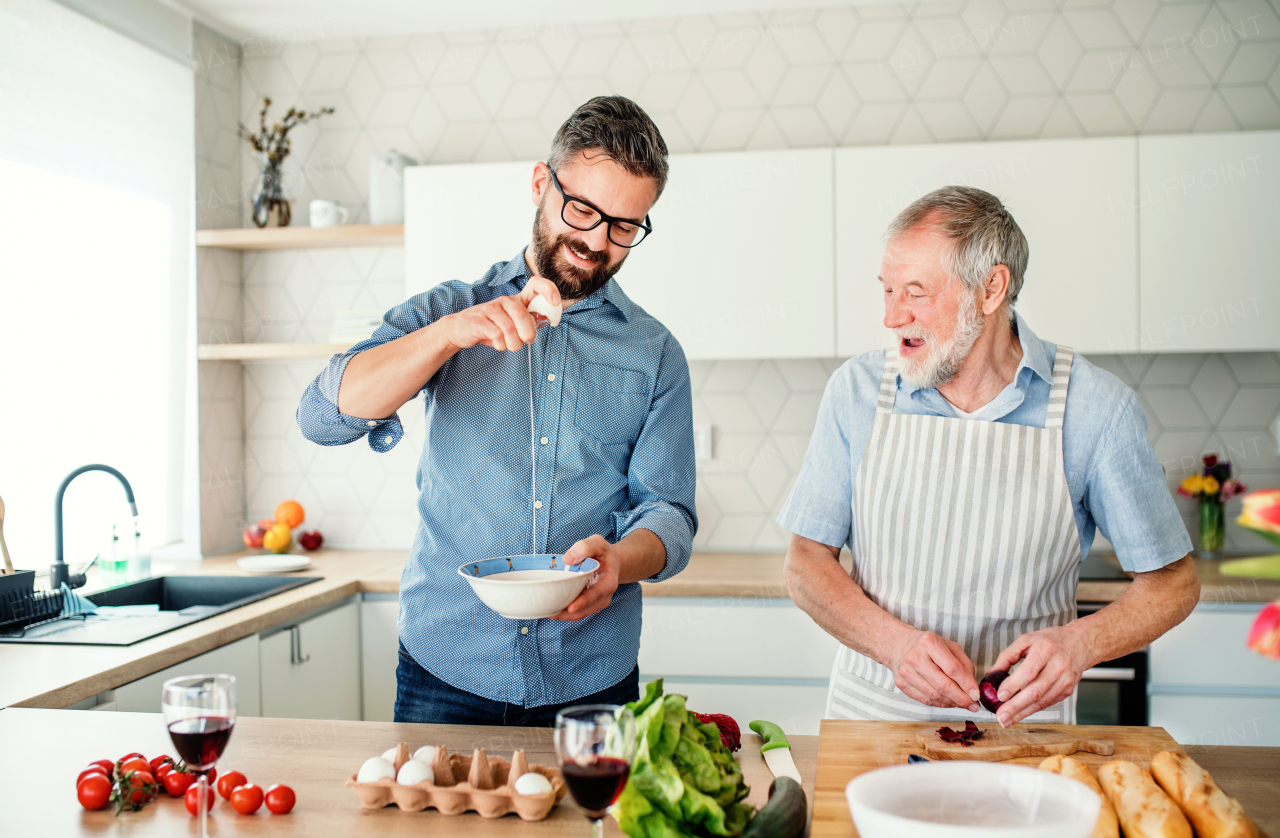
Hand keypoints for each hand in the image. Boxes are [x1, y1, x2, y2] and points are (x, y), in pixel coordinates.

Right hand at [439, 276, 560, 352]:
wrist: (460, 329)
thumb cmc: (491, 327)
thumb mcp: (512, 324)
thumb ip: (528, 322)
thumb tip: (546, 321)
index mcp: (516, 300)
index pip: (535, 284)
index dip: (549, 289)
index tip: (556, 302)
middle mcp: (505, 301)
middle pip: (522, 315)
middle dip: (528, 334)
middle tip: (526, 341)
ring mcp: (491, 309)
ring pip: (510, 328)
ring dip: (513, 343)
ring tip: (509, 345)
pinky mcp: (479, 320)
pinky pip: (497, 335)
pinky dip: (500, 344)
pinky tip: (497, 344)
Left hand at [549, 535, 618, 620]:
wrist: (611, 562)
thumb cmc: (603, 553)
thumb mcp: (598, 543)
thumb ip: (585, 547)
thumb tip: (568, 559)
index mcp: (608, 582)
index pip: (595, 594)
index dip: (582, 602)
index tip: (570, 608)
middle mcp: (604, 596)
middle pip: (585, 609)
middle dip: (568, 613)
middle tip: (550, 613)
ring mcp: (596, 602)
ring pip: (580, 614)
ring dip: (564, 615)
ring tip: (548, 612)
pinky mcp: (589, 604)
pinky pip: (577, 612)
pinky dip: (565, 612)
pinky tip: (552, 609)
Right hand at [886, 630, 980, 710]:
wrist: (898, 645)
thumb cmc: (928, 646)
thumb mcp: (949, 646)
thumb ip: (964, 665)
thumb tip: (972, 689)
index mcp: (929, 643)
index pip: (952, 669)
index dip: (967, 684)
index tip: (976, 695)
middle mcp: (915, 657)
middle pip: (943, 685)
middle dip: (961, 699)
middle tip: (973, 705)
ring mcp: (906, 671)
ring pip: (934, 696)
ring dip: (952, 703)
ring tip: (962, 703)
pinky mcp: (901, 684)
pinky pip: (925, 700)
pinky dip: (940, 704)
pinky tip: (948, 701)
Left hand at [990, 625, 1090, 726]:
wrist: (1080, 643)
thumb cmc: (1051, 641)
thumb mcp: (1026, 640)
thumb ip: (1007, 656)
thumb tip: (991, 675)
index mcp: (1045, 649)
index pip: (1028, 671)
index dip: (1014, 685)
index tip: (1000, 696)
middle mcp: (1058, 666)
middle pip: (1035, 691)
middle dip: (1016, 706)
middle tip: (1001, 716)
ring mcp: (1065, 680)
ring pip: (1042, 701)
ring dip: (1023, 713)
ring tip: (1006, 720)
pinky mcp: (1068, 690)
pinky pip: (1048, 702)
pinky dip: (1032, 709)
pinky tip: (1020, 714)